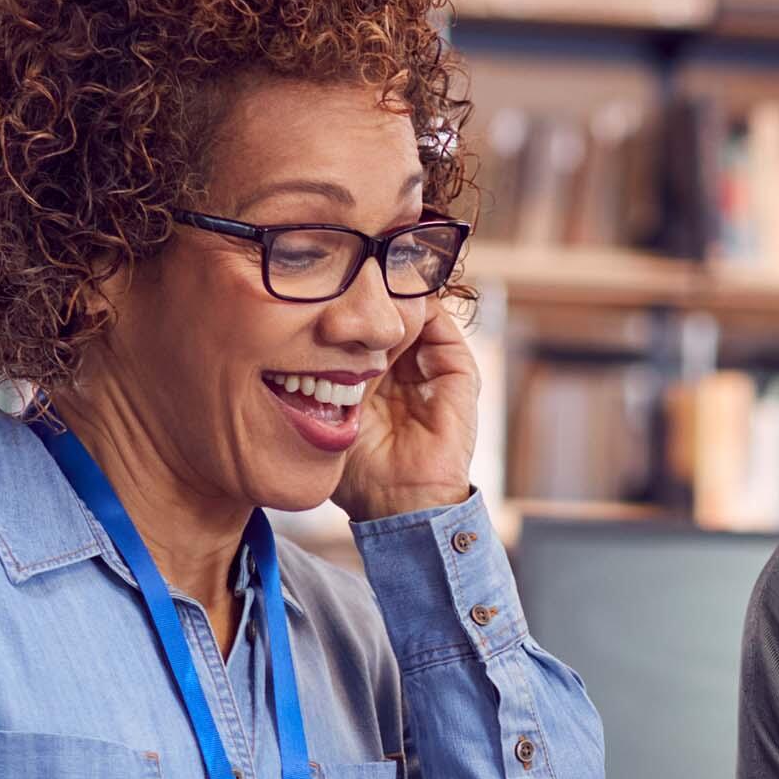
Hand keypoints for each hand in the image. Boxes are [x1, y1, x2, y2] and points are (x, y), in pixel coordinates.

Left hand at [339, 292, 479, 520]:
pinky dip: (417, 309)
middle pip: (390, 312)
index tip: (321, 285)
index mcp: (377, 377)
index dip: (346, 303)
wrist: (398, 506)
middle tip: (342, 273)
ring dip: (390, 295)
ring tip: (363, 282)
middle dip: (368, 291)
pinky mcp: (459, 374)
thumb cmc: (356, 470)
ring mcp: (435, 369)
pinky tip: (388, 307)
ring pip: (414, 312)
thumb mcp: (331, 408)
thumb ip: (331, 367)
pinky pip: (439, 326)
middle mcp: (408, 368)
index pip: (365, 324)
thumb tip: (319, 317)